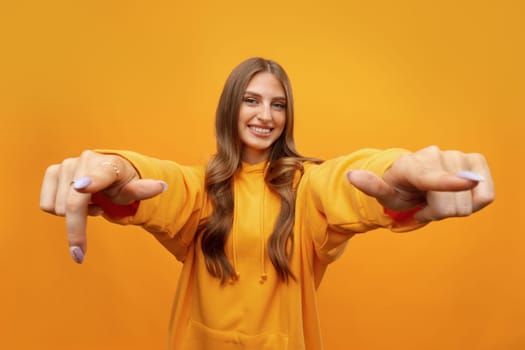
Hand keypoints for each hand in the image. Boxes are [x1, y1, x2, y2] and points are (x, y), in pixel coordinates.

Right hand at [40, 150, 166, 262]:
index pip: (97, 176)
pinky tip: (79, 202)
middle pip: (72, 205)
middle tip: (82, 250)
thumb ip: (144, 189)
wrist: (109, 172)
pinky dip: (60, 210)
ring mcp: (66, 164)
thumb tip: (162, 186)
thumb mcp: (135, 189)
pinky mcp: (52, 172)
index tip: (82, 187)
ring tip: (92, 204)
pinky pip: (46, 204)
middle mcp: (85, 160)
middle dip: (76, 231)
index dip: (90, 183)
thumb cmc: (125, 182)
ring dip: (74, 215)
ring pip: (56, 207)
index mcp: (108, 165)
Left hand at [346, 146, 493, 222]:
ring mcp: (458, 156)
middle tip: (423, 204)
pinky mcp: (476, 160)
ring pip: (468, 204)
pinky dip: (472, 202)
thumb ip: (371, 186)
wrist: (415, 175)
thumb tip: (352, 175)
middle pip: (449, 205)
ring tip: (437, 198)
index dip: (449, 182)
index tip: (467, 182)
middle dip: (437, 213)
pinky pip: (486, 196)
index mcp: (413, 166)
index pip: (432, 177)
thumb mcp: (382, 192)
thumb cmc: (398, 186)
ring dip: (452, 209)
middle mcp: (436, 156)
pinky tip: (457, 195)